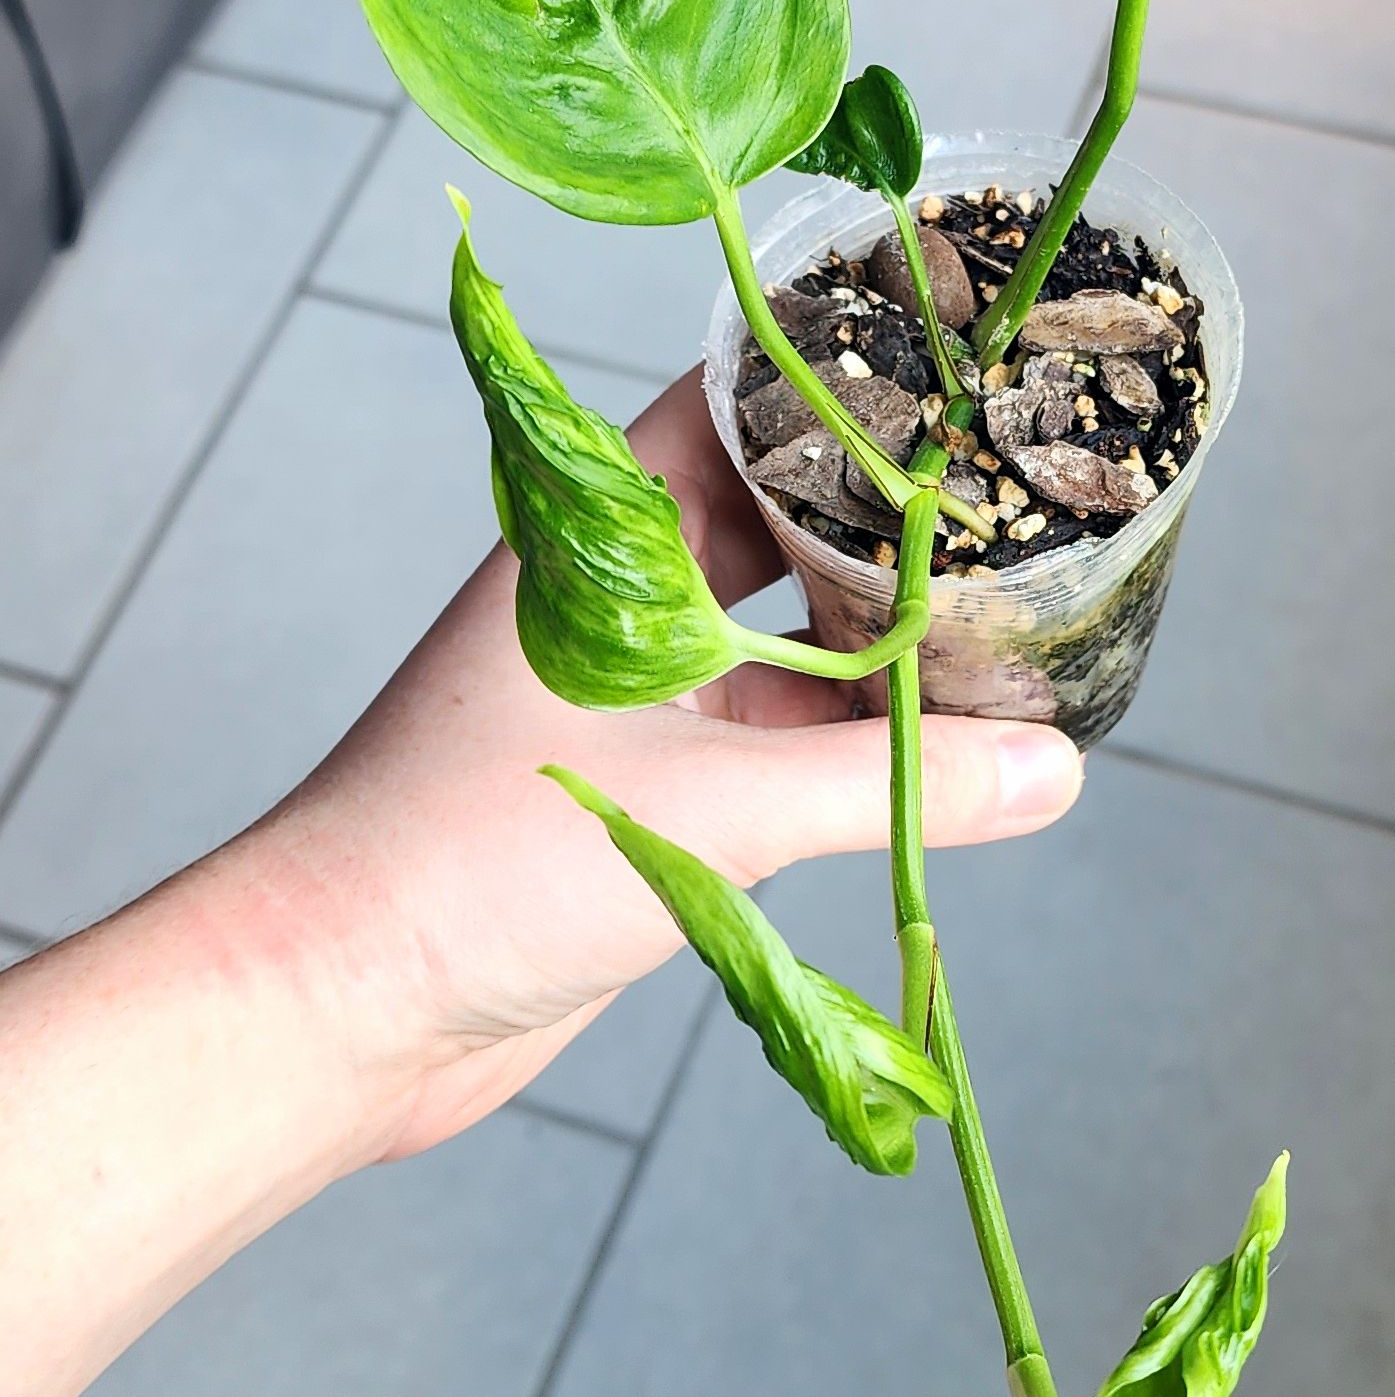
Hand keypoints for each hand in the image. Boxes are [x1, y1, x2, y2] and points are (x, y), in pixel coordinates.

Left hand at [249, 367, 1083, 1160]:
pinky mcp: (653, 787)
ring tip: (1006, 630)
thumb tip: (1054, 767)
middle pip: (775, 527)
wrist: (337, 1013)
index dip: (835, 390)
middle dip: (882, 526)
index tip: (951, 383)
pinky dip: (849, 743)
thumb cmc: (473, 863)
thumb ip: (888, 785)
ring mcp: (637, 695)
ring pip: (783, 641)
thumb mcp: (710, 808)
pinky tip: (942, 753)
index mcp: (599, 546)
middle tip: (1008, 509)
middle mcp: (619, 603)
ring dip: (877, 648)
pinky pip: (774, 738)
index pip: (728, 415)